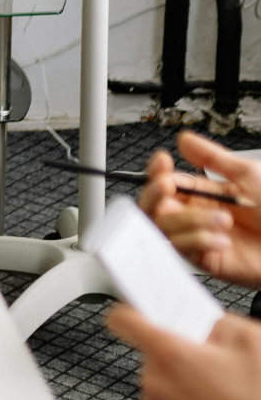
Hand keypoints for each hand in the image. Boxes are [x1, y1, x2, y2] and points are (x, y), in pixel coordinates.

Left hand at [107, 303, 260, 399]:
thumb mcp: (248, 341)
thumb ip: (218, 323)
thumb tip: (207, 328)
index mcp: (168, 354)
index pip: (123, 320)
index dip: (131, 312)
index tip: (135, 313)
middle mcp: (154, 385)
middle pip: (150, 357)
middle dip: (175, 356)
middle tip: (205, 364)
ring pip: (158, 385)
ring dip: (177, 385)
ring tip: (215, 394)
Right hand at [141, 131, 260, 286]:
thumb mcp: (246, 175)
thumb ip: (211, 156)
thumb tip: (184, 139)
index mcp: (203, 192)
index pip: (166, 179)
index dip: (157, 170)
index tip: (162, 161)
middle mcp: (196, 214)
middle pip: (154, 205)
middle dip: (155, 194)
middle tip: (167, 186)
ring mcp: (199, 238)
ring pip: (166, 227)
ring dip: (190, 220)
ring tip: (224, 219)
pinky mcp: (207, 261)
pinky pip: (185, 250)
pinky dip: (199, 240)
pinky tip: (221, 239)